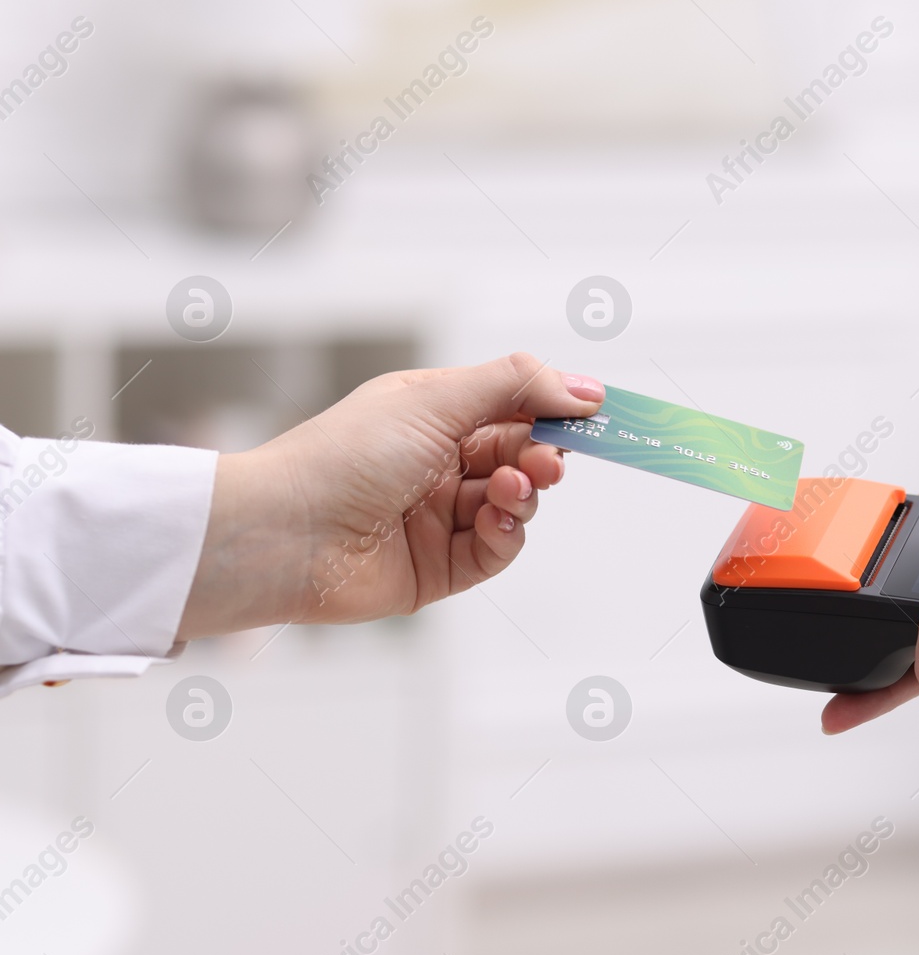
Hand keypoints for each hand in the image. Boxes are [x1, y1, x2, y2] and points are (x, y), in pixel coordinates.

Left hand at [177, 353, 602, 638]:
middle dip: (543, 455)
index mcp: (432, 414)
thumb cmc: (343, 455)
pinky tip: (495, 519)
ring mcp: (439, 517)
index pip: (512, 406)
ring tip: (509, 489)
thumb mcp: (435, 398)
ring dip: (523, 493)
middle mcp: (438, 464)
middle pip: (520, 457)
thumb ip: (516, 386)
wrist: (286, 534)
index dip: (554, 409)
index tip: (596, 413)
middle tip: (552, 459)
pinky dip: (508, 534)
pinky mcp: (440, 568)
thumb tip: (582, 388)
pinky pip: (497, 548)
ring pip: (515, 504)